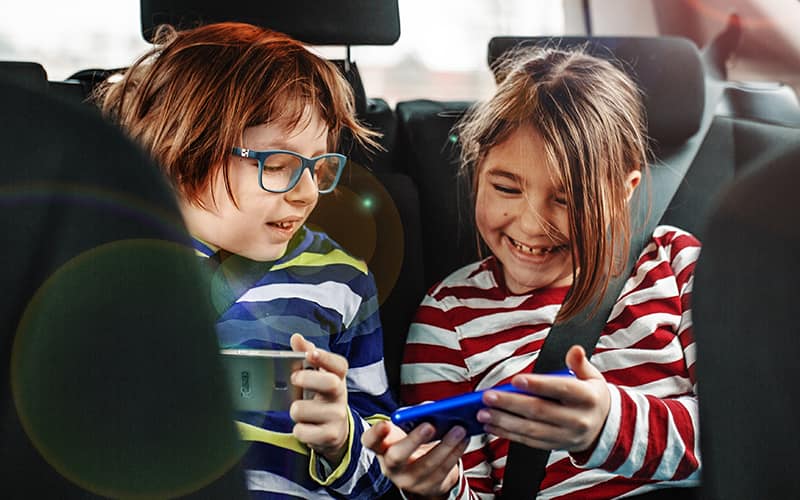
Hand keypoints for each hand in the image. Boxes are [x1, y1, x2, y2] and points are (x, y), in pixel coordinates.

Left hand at [289, 333, 349, 464]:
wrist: (334, 432)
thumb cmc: (320, 398)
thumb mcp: (316, 376)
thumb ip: (306, 355)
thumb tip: (297, 337)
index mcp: (337, 377)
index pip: (338, 365)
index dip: (325, 358)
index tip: (310, 353)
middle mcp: (341, 395)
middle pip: (329, 383)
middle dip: (308, 379)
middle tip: (294, 378)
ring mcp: (337, 416)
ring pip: (304, 409)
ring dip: (295, 410)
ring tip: (299, 411)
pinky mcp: (330, 436)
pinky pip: (302, 431)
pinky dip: (298, 429)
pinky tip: (304, 427)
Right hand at [362, 420, 467, 497]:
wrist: (423, 473)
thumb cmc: (413, 443)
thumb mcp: (408, 429)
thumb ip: (415, 416)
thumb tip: (432, 409)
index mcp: (382, 447)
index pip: (370, 441)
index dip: (376, 434)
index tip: (386, 424)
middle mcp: (391, 467)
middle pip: (397, 457)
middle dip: (413, 441)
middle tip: (430, 425)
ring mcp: (409, 481)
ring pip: (427, 465)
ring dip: (445, 445)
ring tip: (459, 429)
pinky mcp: (428, 488)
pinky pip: (443, 471)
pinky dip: (455, 453)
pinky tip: (464, 440)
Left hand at [477, 345, 610, 451]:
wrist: (604, 427)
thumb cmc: (591, 396)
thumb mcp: (592, 377)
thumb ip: (579, 363)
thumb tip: (575, 350)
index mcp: (587, 398)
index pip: (561, 390)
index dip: (538, 385)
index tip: (515, 380)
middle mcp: (578, 419)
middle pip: (540, 411)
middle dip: (510, 404)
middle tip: (488, 396)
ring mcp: (566, 436)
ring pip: (531, 430)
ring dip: (504, 422)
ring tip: (483, 413)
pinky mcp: (555, 446)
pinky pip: (529, 442)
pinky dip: (508, 434)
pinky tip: (492, 426)